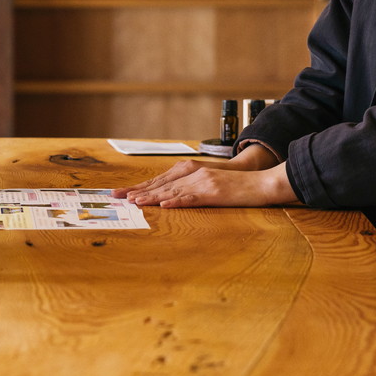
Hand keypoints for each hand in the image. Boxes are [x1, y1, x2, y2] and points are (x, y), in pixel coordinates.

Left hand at [117, 159, 296, 208]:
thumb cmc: (234, 186)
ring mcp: (202, 181)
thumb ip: (189, 187)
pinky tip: (165, 205)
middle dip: (137, 190)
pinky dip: (177, 201)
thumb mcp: (208, 183)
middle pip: (160, 183)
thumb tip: (168, 198)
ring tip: (135, 201)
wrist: (259, 181)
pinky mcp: (213, 191)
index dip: (139, 186)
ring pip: (172, 190)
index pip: (159, 179)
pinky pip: (192, 197)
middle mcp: (193, 172)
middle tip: (117, 197)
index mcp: (190, 170)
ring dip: (152, 196)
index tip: (122, 192)